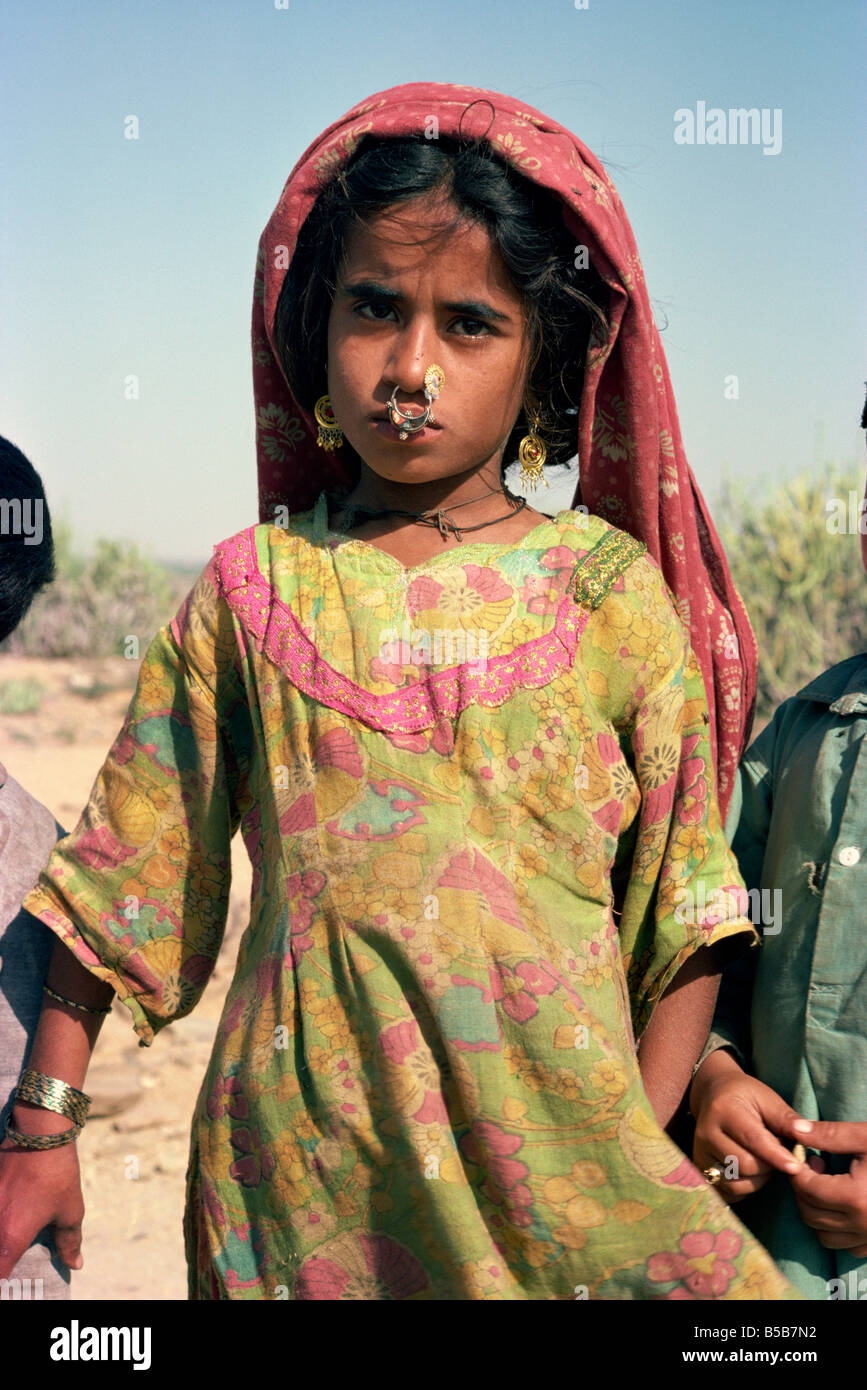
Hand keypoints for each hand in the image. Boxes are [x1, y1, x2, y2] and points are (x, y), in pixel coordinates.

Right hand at [0, 1135, 84, 1276]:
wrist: (39, 1132)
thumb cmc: (57, 1173)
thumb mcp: (70, 1210)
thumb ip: (69, 1241)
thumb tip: (74, 1263)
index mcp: (10, 1239)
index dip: (5, 1288)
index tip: (15, 1289)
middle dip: (3, 1263)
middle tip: (16, 1265)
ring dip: (2, 1242)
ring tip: (14, 1241)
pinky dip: (1, 1218)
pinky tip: (11, 1213)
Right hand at [690, 1049, 804, 1202]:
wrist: (713, 1094)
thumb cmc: (745, 1096)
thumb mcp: (767, 1098)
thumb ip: (786, 1118)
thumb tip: (806, 1134)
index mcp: (724, 1110)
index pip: (753, 1139)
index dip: (776, 1156)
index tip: (796, 1167)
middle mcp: (706, 1133)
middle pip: (746, 1165)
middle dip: (769, 1166)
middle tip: (778, 1154)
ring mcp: (700, 1153)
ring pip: (736, 1183)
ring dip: (758, 1180)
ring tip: (764, 1162)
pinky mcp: (700, 1168)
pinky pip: (727, 1192)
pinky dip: (745, 1189)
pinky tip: (752, 1174)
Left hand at [782, 1118, 866, 1257]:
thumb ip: (831, 1134)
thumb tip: (796, 1129)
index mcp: (856, 1197)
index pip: (807, 1189)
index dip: (799, 1171)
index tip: (807, 1156)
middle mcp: (863, 1225)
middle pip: (810, 1214)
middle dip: (804, 1190)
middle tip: (817, 1167)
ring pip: (824, 1236)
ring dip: (817, 1212)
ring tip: (829, 1186)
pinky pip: (847, 1246)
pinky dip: (837, 1229)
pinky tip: (846, 1204)